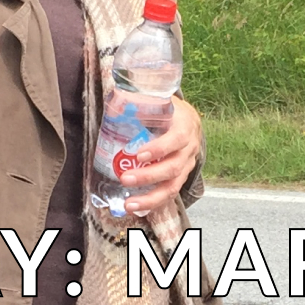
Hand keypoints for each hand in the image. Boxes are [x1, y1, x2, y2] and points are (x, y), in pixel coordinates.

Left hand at [121, 96, 200, 215]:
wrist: (189, 120)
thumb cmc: (168, 109)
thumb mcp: (159, 100)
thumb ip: (140, 101)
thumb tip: (114, 97)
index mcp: (184, 127)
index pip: (176, 140)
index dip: (159, 148)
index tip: (138, 154)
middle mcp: (189, 149)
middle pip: (173, 168)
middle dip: (148, 176)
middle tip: (125, 179)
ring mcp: (187, 165)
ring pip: (173, 186)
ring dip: (150, 198)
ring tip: (129, 205)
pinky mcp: (181, 177)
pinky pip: (170, 193)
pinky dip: (153, 203)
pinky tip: (137, 208)